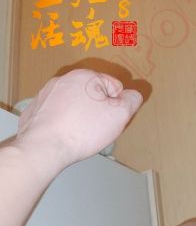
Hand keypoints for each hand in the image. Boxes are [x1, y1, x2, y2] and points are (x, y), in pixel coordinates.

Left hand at [15, 69, 142, 173]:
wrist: (42, 149)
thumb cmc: (82, 130)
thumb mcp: (120, 115)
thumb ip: (132, 100)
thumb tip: (132, 96)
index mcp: (85, 76)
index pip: (114, 87)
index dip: (116, 105)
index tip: (107, 119)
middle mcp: (63, 80)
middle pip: (92, 94)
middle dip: (97, 109)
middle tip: (94, 128)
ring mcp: (45, 94)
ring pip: (73, 103)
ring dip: (79, 115)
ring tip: (77, 132)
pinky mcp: (34, 110)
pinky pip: (56, 113)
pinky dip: (61, 122)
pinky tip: (62, 134)